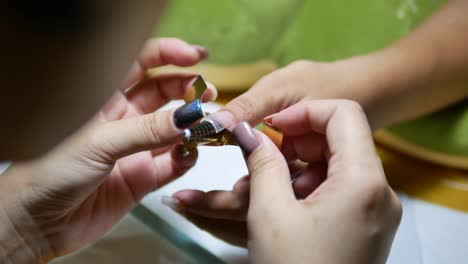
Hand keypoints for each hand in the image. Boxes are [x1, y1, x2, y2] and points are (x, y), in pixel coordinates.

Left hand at [0, 38, 215, 261]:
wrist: (37, 223)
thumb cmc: (48, 173)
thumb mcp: (99, 142)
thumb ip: (147, 130)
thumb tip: (189, 116)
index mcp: (103, 99)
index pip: (139, 64)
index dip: (168, 55)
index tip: (195, 57)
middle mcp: (121, 119)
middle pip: (162, 93)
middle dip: (187, 90)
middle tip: (207, 93)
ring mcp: (134, 148)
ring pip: (172, 129)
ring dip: (191, 126)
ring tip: (206, 125)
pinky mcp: (142, 176)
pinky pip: (173, 163)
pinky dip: (186, 158)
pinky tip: (189, 154)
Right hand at [246, 100, 400, 262]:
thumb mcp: (269, 213)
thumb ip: (261, 162)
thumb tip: (246, 130)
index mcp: (363, 182)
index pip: (343, 114)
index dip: (303, 112)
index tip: (270, 126)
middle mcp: (378, 193)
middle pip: (337, 140)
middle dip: (294, 145)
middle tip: (259, 159)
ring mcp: (372, 211)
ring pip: (332, 167)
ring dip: (293, 170)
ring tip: (258, 189)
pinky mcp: (362, 225)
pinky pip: (334, 190)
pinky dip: (304, 189)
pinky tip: (277, 206)